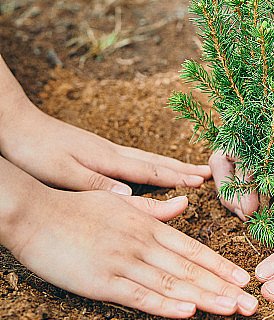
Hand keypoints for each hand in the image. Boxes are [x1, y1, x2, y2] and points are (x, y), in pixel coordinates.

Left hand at [0, 94, 210, 193]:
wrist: (13, 124)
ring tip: (187, 169)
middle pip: (153, 161)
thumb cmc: (34, 151)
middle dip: (181, 169)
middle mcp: (110, 151)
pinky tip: (147, 168)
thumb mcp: (63, 172)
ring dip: (168, 165)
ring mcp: (102, 149)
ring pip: (144, 158)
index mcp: (106, 159)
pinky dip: (149, 164)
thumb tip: (130, 194)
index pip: (149, 170)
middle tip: (208, 173)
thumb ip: (97, 184)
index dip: (177, 177)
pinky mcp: (92, 150)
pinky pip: (131, 159)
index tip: (202, 181)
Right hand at [3, 164, 256, 317]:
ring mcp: (123, 262)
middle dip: (224, 287)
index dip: (220, 265)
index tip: (244, 279)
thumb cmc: (76, 208)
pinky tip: (188, 312)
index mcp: (147, 226)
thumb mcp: (120, 202)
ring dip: (205, 298)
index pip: (193, 249)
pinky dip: (165, 305)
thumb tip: (183, 204)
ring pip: (172, 284)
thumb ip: (154, 208)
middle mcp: (142, 244)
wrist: (34, 215)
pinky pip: (139, 296)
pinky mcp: (101, 282)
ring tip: (233, 310)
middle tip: (253, 304)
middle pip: (190, 269)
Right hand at [210, 62, 273, 219]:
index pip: (232, 146)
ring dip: (248, 196)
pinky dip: (268, 196)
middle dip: (234, 191)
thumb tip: (270, 186)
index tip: (246, 203)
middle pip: (231, 163)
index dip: (234, 177)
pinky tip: (270, 211)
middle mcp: (265, 127)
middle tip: (248, 215)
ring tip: (255, 218)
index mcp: (263, 109)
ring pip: (250, 173)